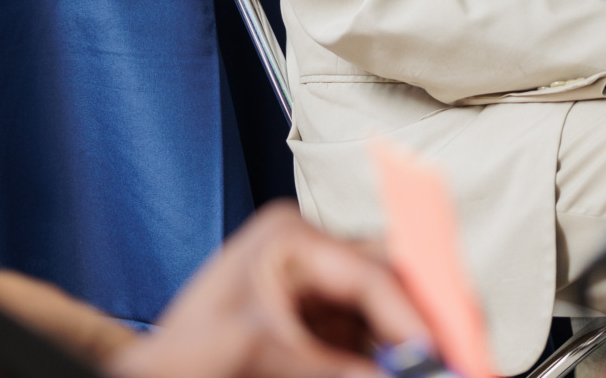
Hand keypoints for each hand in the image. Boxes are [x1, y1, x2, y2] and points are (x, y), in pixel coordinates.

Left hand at [110, 203, 429, 377]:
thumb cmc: (178, 354)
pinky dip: (384, 353)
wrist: (146, 377)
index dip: (414, 319)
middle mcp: (307, 254)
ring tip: (437, 361)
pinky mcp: (309, 321)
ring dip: (407, 342)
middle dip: (422, 322)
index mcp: (290, 240)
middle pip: (388, 282)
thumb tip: (398, 377)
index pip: (372, 273)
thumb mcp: (257, 355)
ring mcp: (310, 287)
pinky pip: (363, 335)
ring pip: (382, 312)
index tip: (445, 354)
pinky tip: (401, 367)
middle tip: (459, 353)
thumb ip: (331, 368)